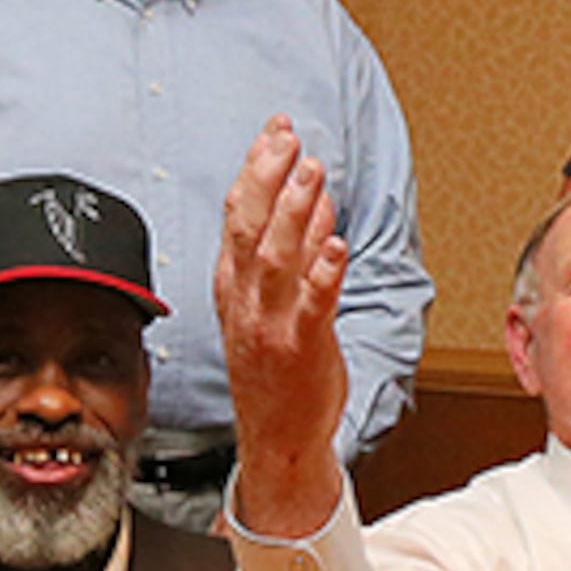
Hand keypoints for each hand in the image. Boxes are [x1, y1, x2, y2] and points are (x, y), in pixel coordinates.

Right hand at [215, 119, 350, 538]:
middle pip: (250, 228)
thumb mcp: (273, 303)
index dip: (255, 170)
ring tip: (313, 173)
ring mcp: (271, 325)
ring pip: (276, 259)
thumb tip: (314, 201)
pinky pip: (311, 306)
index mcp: (234, 287)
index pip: (237, 215)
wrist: (279, 439)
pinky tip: (336, 245)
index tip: (275, 131)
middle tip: (289, 139)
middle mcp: (247, 301)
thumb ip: (293, 251)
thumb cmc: (279, 371)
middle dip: (268, 178)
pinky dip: (322, 274)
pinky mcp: (301, 348)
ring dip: (294, 213)